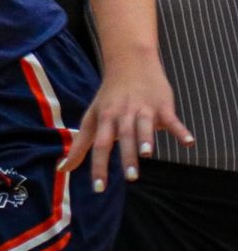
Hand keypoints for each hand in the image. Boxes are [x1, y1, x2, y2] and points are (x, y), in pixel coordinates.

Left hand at [58, 51, 193, 190]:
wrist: (130, 62)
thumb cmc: (109, 97)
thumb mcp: (92, 117)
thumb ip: (80, 144)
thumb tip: (62, 168)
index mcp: (105, 118)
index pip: (100, 145)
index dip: (98, 166)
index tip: (98, 189)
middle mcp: (122, 113)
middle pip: (123, 136)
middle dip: (126, 155)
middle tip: (130, 178)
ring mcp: (143, 108)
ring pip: (143, 125)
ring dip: (146, 140)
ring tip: (147, 155)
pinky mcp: (162, 105)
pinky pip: (171, 119)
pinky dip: (180, 130)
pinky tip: (188, 142)